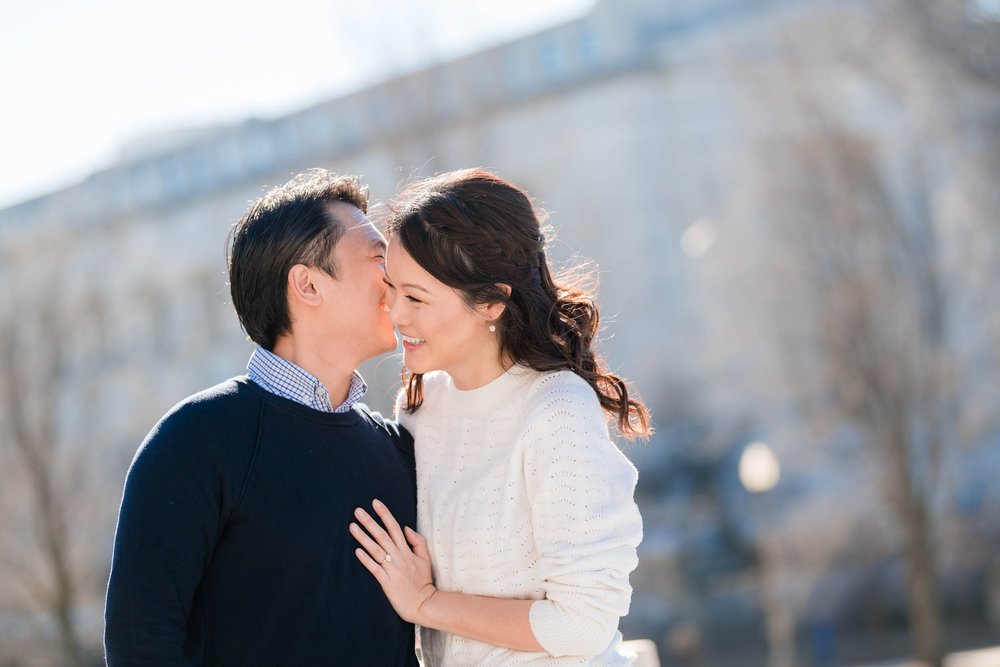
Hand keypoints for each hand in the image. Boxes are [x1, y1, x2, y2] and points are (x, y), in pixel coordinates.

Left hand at [350, 499, 435, 623]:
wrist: (424, 604)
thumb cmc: (423, 581)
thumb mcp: (425, 559)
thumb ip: (418, 542)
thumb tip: (406, 528)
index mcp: (407, 551)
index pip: (395, 528)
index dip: (385, 514)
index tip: (375, 503)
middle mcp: (399, 557)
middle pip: (382, 536)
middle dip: (370, 522)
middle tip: (357, 510)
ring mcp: (392, 570)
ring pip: (376, 550)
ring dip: (363, 537)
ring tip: (352, 526)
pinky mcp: (387, 582)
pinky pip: (375, 568)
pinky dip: (366, 559)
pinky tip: (357, 551)